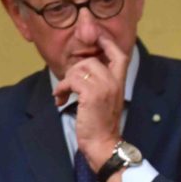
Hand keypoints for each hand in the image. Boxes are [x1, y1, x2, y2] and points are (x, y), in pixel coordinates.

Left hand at [53, 35, 129, 169]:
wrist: (103, 144)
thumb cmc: (100, 125)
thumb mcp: (104, 100)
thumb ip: (99, 82)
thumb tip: (82, 67)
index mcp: (120, 83)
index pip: (119, 54)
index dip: (107, 42)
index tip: (95, 37)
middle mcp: (114, 82)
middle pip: (91, 60)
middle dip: (74, 70)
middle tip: (69, 85)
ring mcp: (104, 87)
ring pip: (79, 69)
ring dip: (66, 81)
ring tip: (63, 94)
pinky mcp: (91, 94)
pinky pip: (71, 80)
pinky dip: (62, 89)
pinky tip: (61, 99)